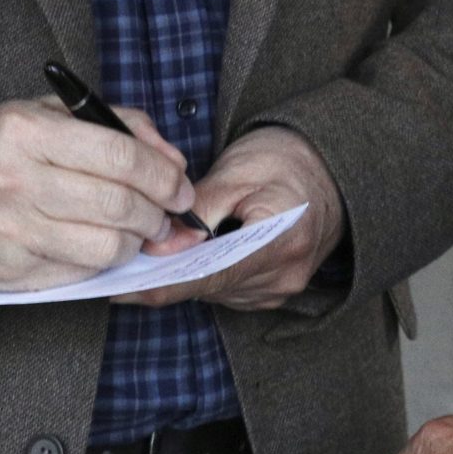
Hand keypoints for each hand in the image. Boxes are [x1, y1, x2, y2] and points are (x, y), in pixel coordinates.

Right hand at [0, 96, 200, 291]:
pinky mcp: (6, 273)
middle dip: (158, 215)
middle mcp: (14, 182)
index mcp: (27, 132)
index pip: (120, 157)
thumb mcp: (52, 114)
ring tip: (136, 232)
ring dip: (135, 243)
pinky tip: (98, 247)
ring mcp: (8, 232)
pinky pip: (77, 275)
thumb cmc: (2, 146)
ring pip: (104, 249)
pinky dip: (100, 263)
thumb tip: (174, 163)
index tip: (181, 189)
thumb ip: (119, 127)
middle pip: (117, 206)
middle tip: (166, 216)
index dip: (163, 176)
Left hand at [116, 125, 343, 310]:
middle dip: (168, 271)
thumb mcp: (239, 171)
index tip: (120, 286)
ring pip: (213, 292)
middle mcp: (284, 276)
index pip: (208, 277)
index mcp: (280, 242)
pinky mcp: (274, 292)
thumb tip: (157, 245)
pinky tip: (199, 249)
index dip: (158, 284)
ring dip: (188, 271)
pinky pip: (227, 290)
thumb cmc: (286, 160)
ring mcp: (281, 289)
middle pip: (208, 288)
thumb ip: (198, 209)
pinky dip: (207, 273)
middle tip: (133, 250)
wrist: (332, 168)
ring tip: (171, 241)